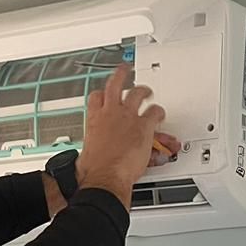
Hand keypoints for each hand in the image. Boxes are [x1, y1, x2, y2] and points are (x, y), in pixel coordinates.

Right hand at [76, 67, 168, 208]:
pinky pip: (155, 112)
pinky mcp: (143, 126)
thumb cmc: (94, 170)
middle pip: (116, 84)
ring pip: (137, 92)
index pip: (96, 97)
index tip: (105, 94)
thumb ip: (91, 149)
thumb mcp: (85, 155)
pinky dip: (159, 112)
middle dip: (122, 75)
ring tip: (148, 91)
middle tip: (126, 71)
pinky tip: (161, 114)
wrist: (105, 175)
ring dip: (144, 90)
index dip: (102, 94)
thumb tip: (86, 158)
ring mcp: (128, 117)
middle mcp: (111, 113)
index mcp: (94, 119)